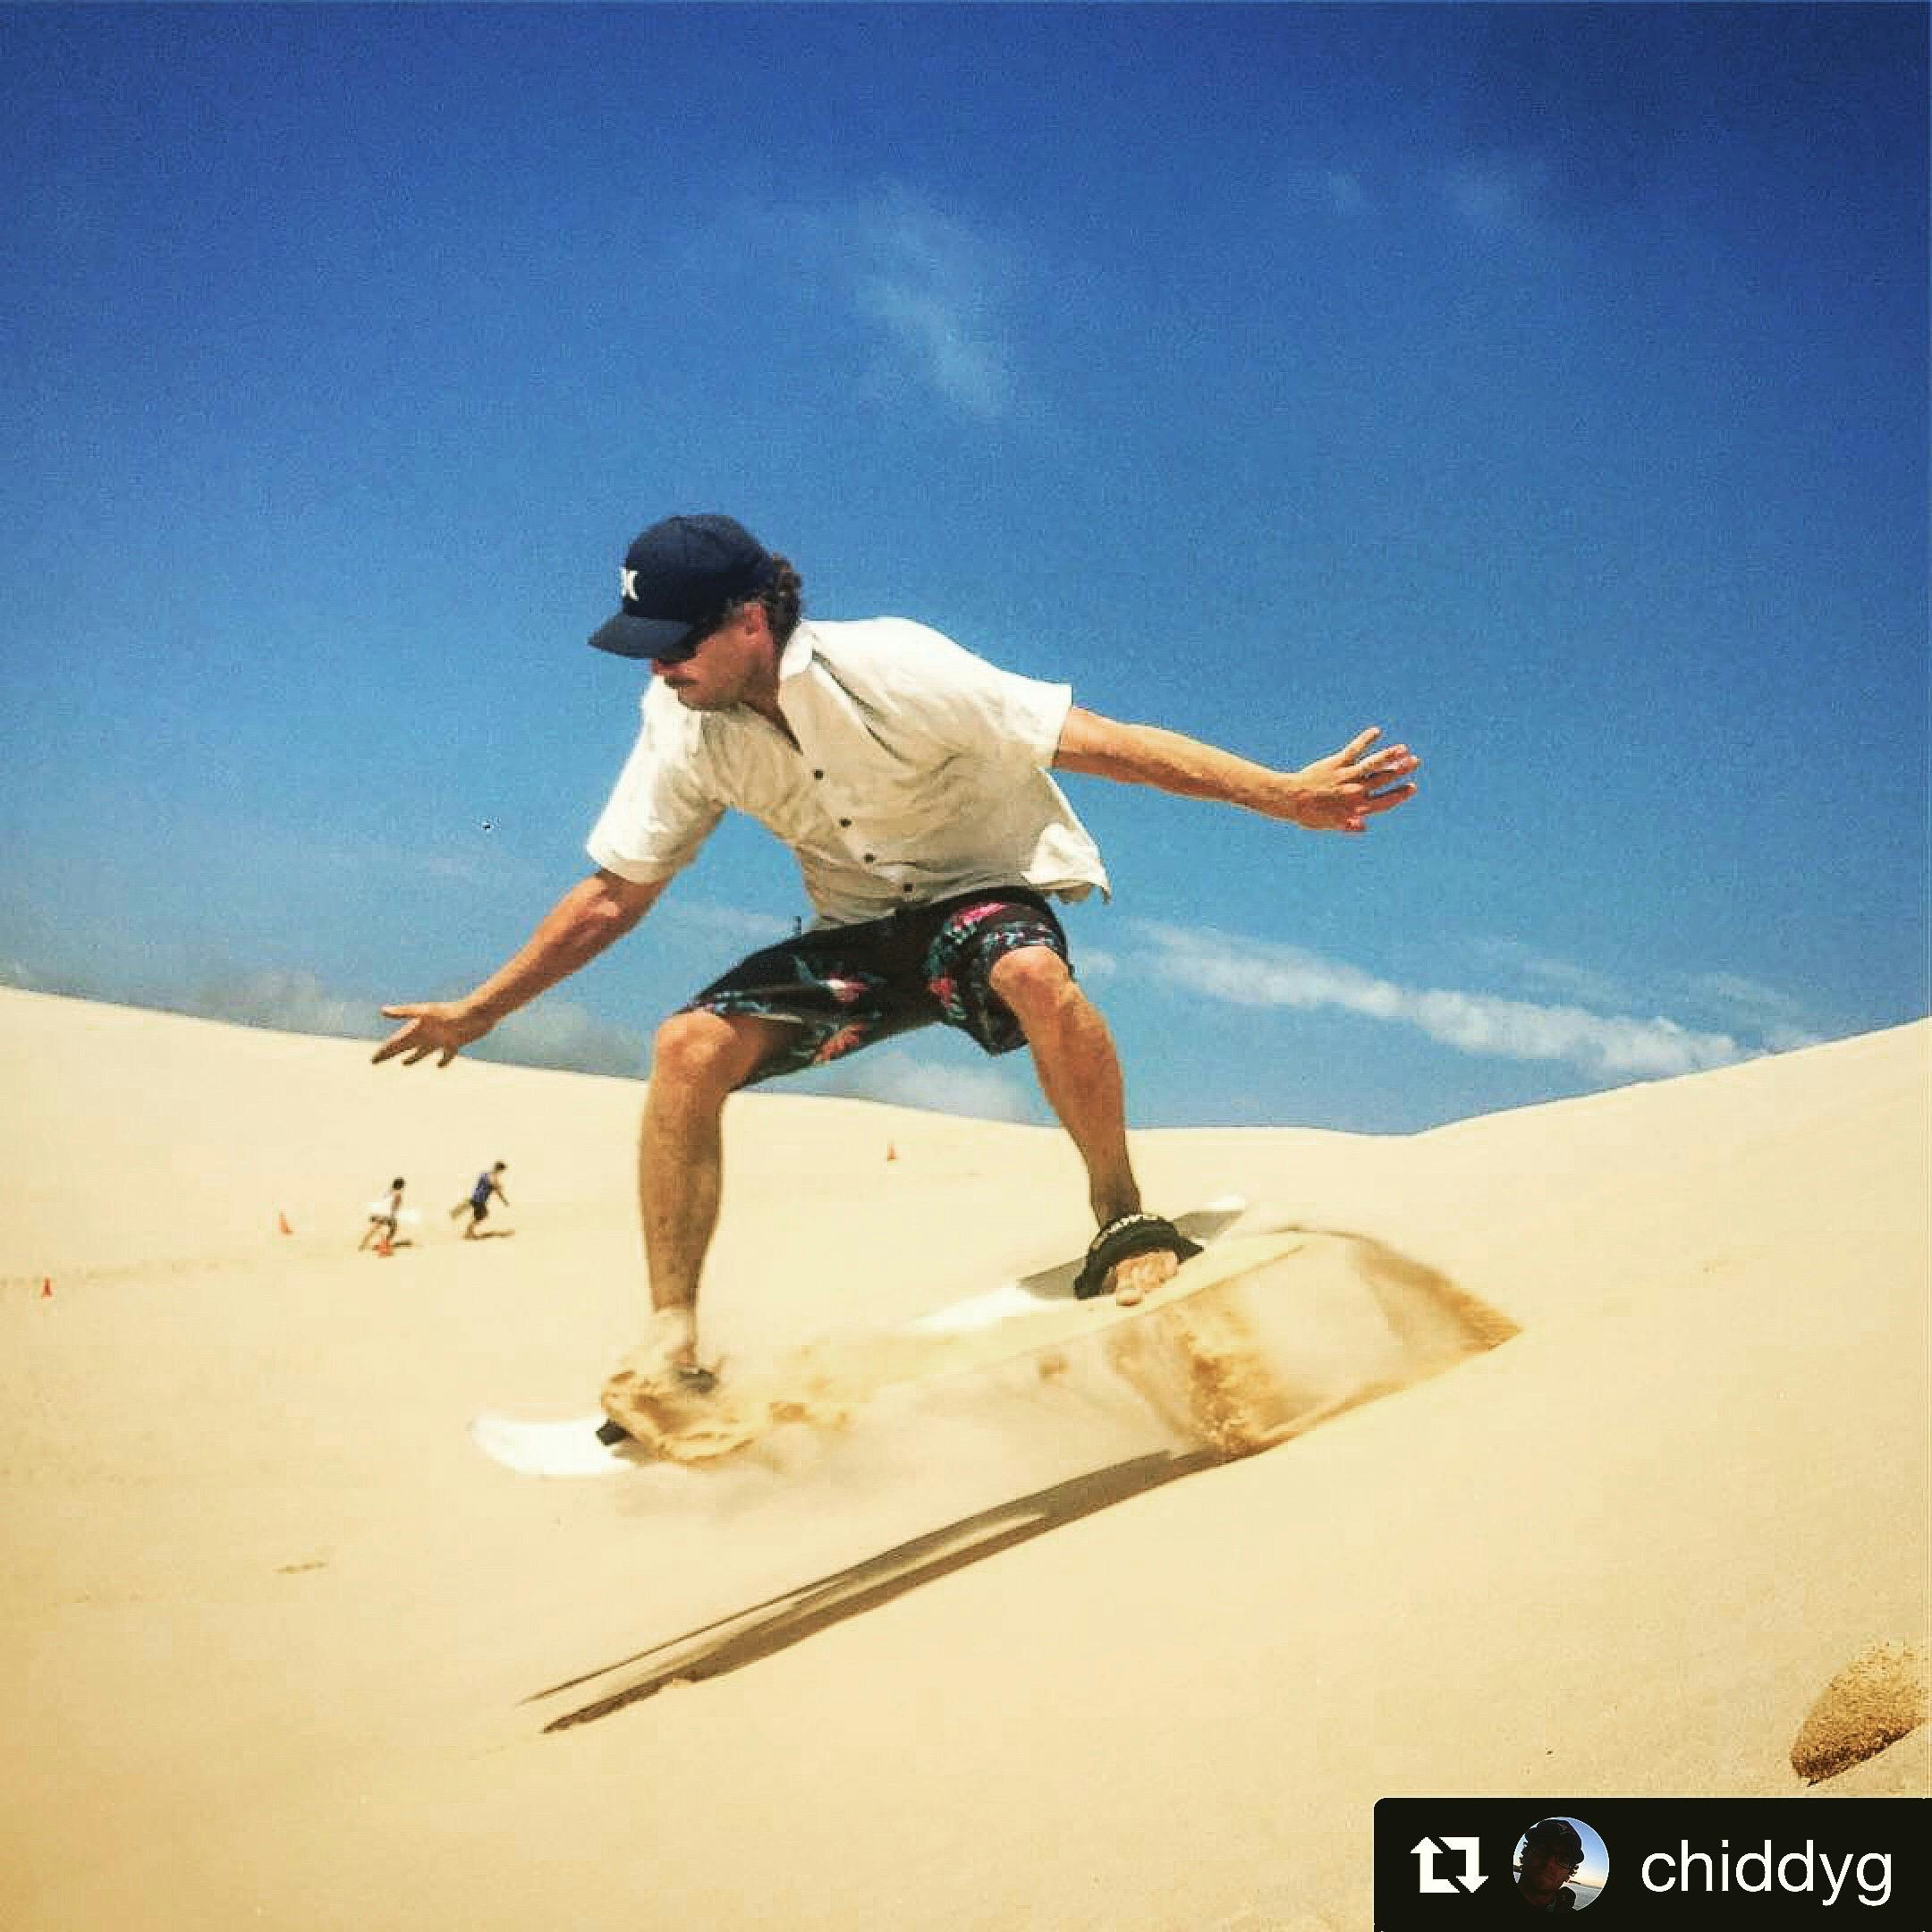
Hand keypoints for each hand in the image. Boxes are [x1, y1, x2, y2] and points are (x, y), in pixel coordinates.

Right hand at [371, 1001, 491, 1067]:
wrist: (477, 1013)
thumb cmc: (451, 1011)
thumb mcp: (426, 1012)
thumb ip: (404, 1012)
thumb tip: (382, 1010)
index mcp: (418, 1027)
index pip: (396, 1042)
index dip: (384, 1051)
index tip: (373, 1060)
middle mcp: (427, 1033)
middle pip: (405, 1046)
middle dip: (390, 1054)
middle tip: (376, 1062)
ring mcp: (440, 1038)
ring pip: (422, 1051)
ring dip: (413, 1057)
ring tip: (404, 1063)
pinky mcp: (455, 1043)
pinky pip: (446, 1055)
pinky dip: (442, 1061)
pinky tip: (439, 1066)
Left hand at [1287, 728, 1418, 832]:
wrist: (1289, 800)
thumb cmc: (1308, 814)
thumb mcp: (1328, 824)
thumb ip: (1347, 825)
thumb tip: (1364, 827)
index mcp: (1355, 808)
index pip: (1384, 802)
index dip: (1399, 794)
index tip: (1412, 787)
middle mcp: (1354, 791)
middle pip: (1383, 780)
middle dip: (1400, 770)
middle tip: (1415, 761)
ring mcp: (1346, 776)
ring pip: (1372, 764)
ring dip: (1389, 755)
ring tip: (1403, 748)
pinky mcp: (1336, 763)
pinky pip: (1354, 750)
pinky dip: (1365, 740)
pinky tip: (1376, 731)